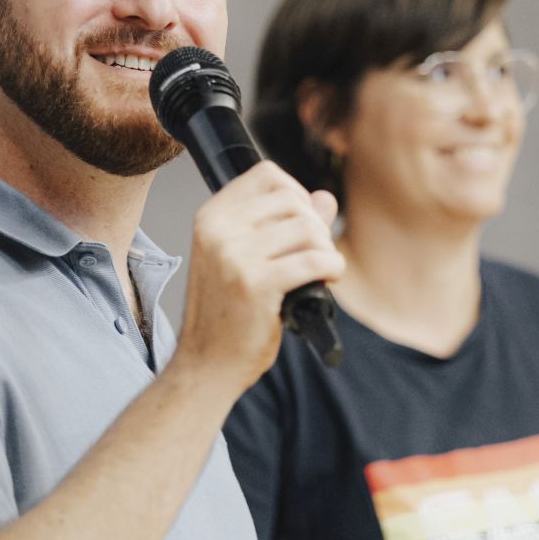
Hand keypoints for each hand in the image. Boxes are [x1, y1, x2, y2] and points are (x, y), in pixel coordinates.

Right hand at [171, 162, 343, 392]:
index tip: (302, 224)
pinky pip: (315, 260)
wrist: (206, 364)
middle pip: (293, 200)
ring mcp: (234, 256)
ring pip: (308, 229)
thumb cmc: (227, 314)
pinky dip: (332, 268)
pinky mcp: (256, 285)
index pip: (267, 175)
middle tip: (315, 256)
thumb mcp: (245, 260)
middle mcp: (218, 230)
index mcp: (211, 217)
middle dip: (316, 227)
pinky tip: (326, 281)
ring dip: (325, 250)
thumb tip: (326, 198)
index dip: (296, 194)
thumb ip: (284, 225)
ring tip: (319, 272)